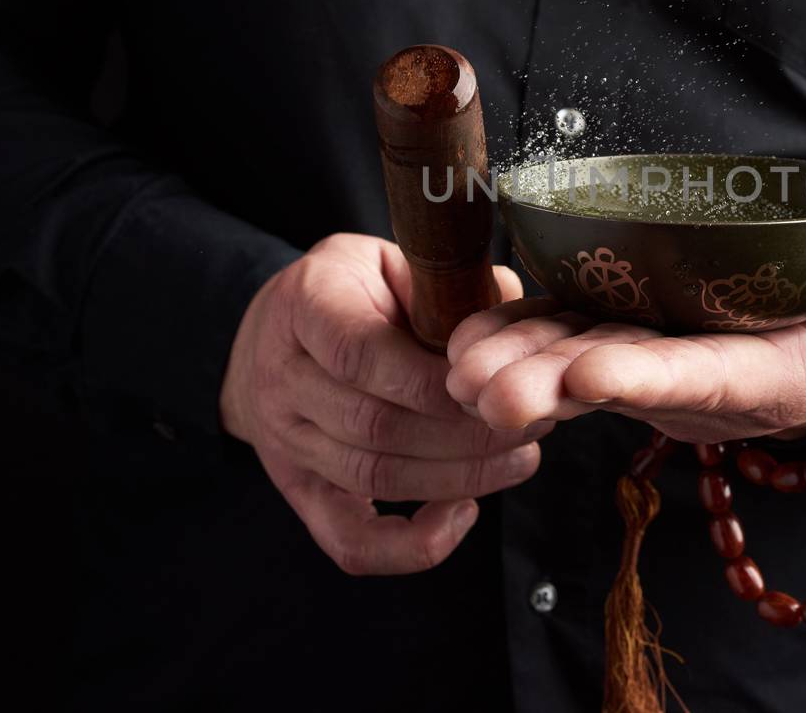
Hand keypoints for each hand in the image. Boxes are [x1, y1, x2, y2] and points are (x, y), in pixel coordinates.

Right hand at [221, 233, 544, 575]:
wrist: (274, 335)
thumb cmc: (353, 292)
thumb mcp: (390, 260)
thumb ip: (447, 282)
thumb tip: (511, 307)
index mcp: (305, 306)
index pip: (361, 354)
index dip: (433, 381)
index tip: (495, 383)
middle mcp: (282, 377)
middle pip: (375, 424)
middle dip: (467, 433)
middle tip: (531, 422)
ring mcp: (283, 441)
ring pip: (374, 476)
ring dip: (460, 476)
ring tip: (522, 456)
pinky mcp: (298, 490)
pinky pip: (349, 540)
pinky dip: (411, 545)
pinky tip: (465, 514)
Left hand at [444, 238, 805, 444]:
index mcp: (762, 369)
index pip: (700, 376)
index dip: (648, 376)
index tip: (592, 375)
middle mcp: (693, 373)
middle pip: (615, 378)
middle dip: (549, 383)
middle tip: (483, 390)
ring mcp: (648, 350)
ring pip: (571, 358)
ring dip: (514, 363)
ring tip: (457, 366)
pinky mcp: (617, 324)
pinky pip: (557, 328)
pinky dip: (512, 329)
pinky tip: (460, 329)